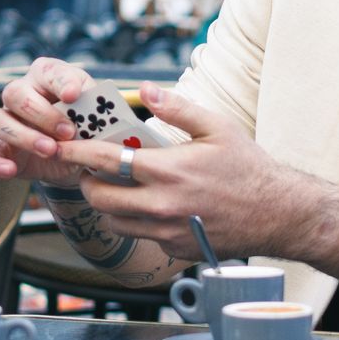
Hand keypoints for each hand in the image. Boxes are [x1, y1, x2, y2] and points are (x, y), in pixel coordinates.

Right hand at [0, 56, 91, 188]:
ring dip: (24, 137)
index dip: (60, 82)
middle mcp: (21, 94)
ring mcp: (6, 122)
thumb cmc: (86, 126)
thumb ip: (95, 109)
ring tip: (51, 151)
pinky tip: (9, 170)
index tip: (73, 95)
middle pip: (14, 93)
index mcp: (46, 77)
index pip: (48, 72)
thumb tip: (92, 110)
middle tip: (68, 133)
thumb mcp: (97, 114)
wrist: (77, 159)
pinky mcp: (0, 151)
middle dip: (42, 114)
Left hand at [55, 84, 300, 260]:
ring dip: (108, 204)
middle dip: (87, 182)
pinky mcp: (174, 249)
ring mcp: (166, 231)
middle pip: (98, 197)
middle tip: (93, 170)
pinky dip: (133, 221)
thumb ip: (177, 108)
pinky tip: (148, 205)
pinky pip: (138, 236)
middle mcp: (161, 205)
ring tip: (118, 187)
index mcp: (167, 170)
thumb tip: (146, 90)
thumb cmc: (248, 168)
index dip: (76, 153)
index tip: (61, 146)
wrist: (277, 213)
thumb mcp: (217, 127)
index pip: (105, 161)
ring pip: (113, 221)